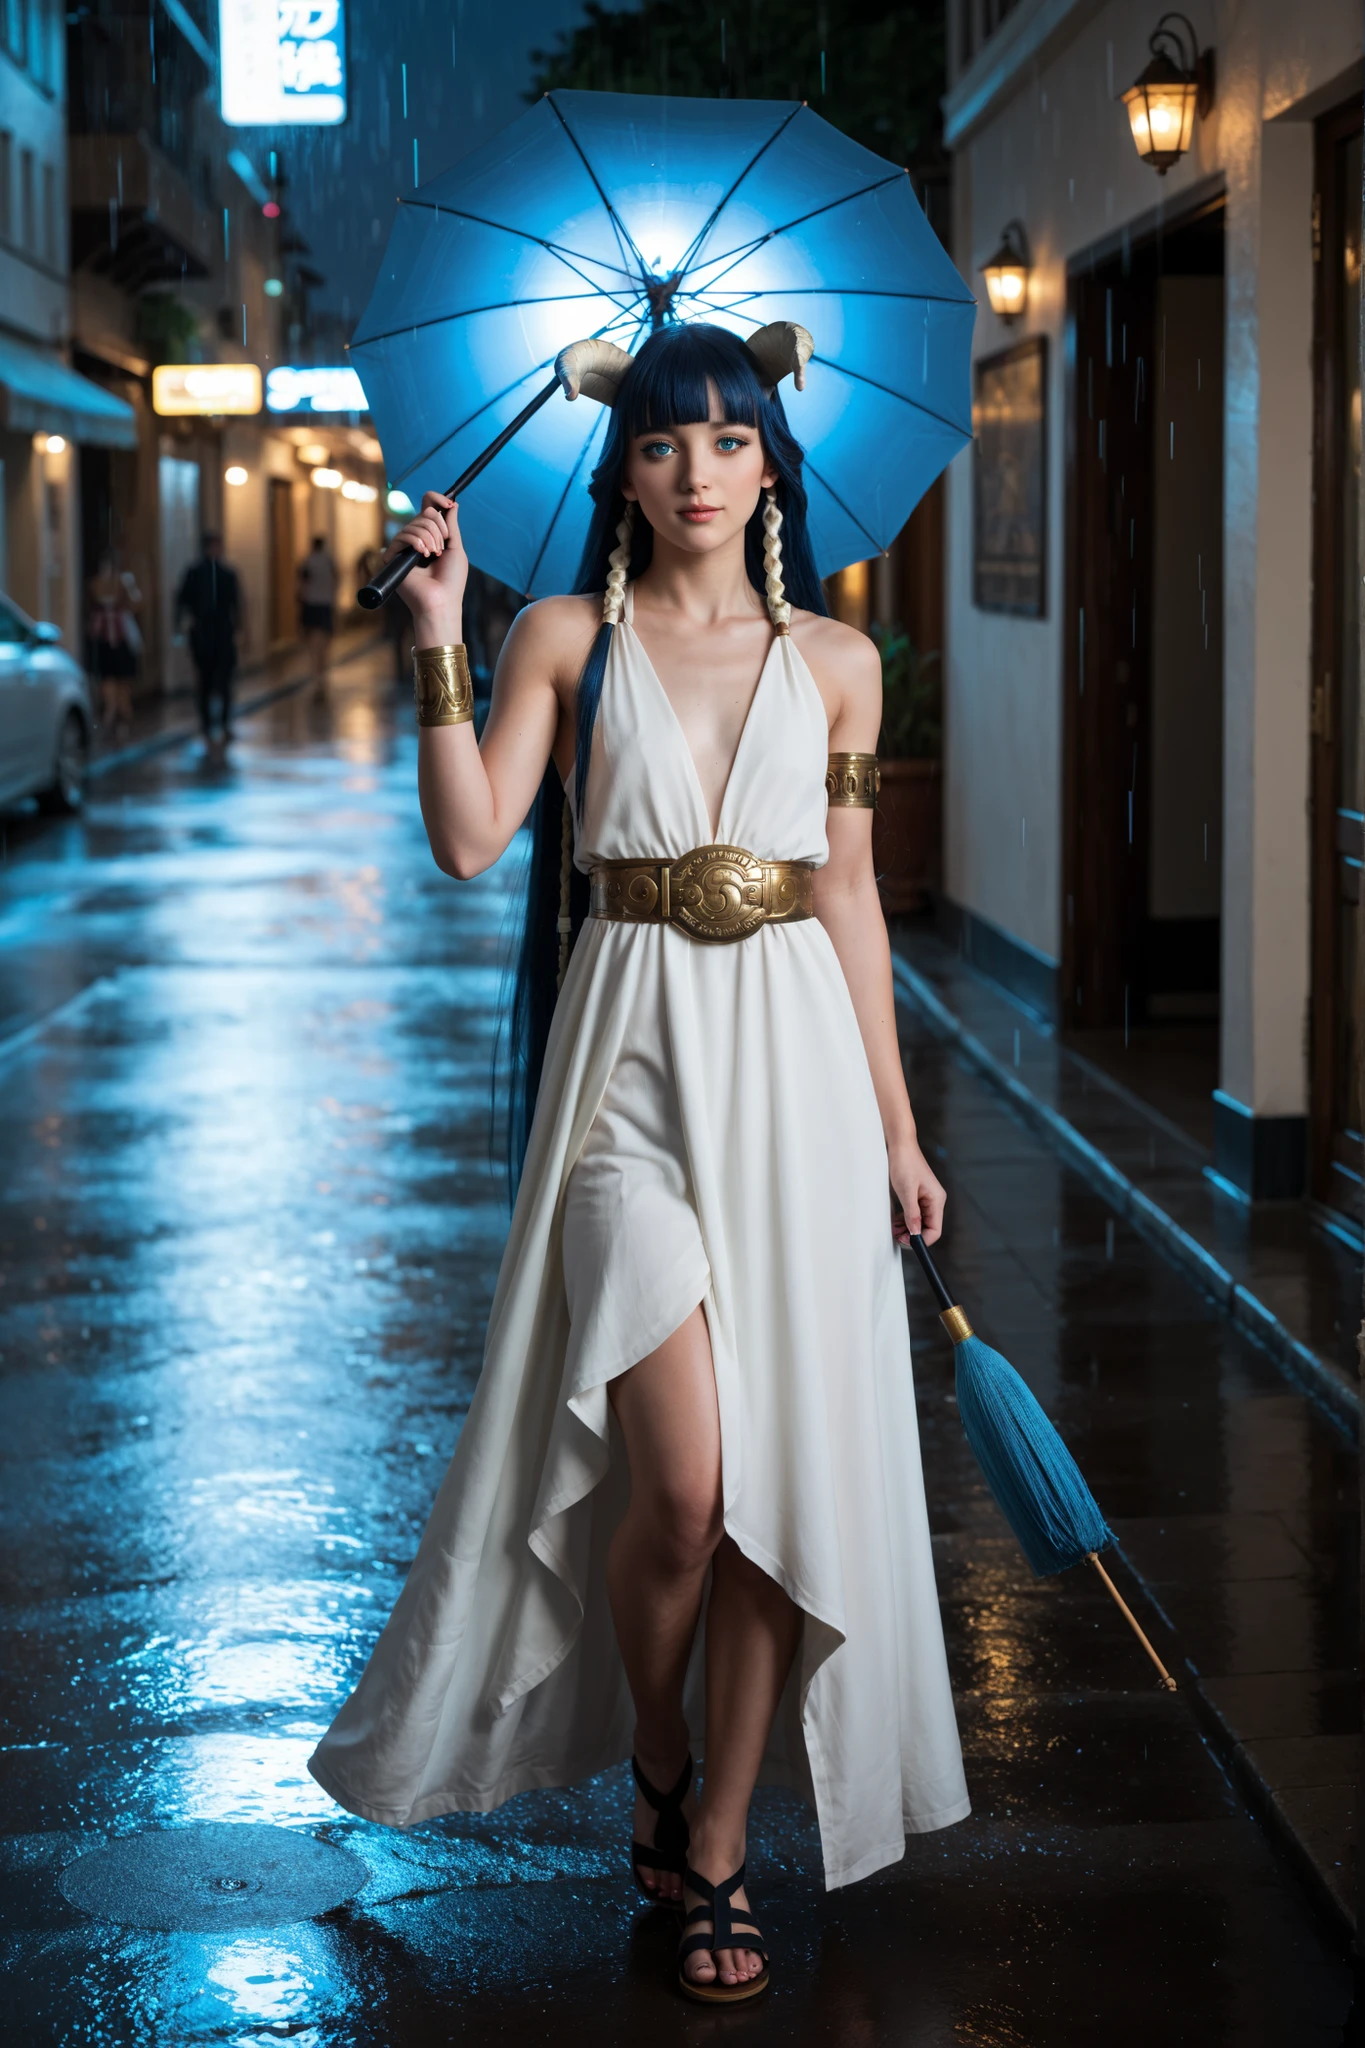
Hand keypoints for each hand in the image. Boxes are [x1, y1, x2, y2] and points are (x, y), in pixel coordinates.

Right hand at [389, 491, 467, 633]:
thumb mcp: (456, 548)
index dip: (437, 499)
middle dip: (438, 527)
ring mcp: (405, 547)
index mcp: (432, 537)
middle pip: (425, 513)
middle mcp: (417, 539)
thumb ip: (452, 526)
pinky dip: (416, 542)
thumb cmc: (452, 581)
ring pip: (415, 524)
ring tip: (434, 556)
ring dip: (430, 538)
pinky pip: (402, 535)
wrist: (441, 601)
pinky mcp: (394, 555)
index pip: (429, 508)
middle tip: (442, 547)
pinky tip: (423, 555)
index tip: (450, 502)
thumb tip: (453, 503)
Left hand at [888, 1138, 944, 1247]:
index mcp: (936, 1200)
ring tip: (894, 1229)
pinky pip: (915, 1214)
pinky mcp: (918, 1196)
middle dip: (913, 1235)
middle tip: (897, 1236)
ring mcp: (927, 1199)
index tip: (907, 1243)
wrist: (901, 1146)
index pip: (935, 1230)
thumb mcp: (906, 1191)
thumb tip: (915, 1233)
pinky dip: (906, 1220)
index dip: (922, 1240)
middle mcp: (934, 1201)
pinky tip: (896, 1221)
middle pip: (928, 1228)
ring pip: (920, 1222)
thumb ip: (912, 1214)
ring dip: (908, 1229)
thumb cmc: (905, 1164)